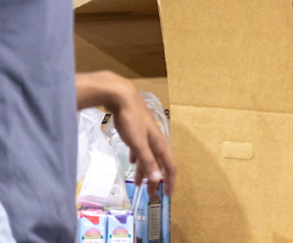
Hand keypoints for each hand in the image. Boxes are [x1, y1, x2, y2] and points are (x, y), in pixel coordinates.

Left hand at [108, 80, 176, 196]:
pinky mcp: (137, 130)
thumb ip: (147, 161)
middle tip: (151, 194)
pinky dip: (139, 158)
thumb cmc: (131, 119)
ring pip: (149, 156)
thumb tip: (158, 180)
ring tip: (139, 183)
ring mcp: (147, 134)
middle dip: (156, 180)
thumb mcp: (138, 142)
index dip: (170, 181)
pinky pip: (141, 149)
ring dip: (146, 170)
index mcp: (160, 143)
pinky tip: (133, 161)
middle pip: (159, 163)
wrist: (121, 96)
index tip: (167, 195)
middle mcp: (156, 140)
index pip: (169, 166)